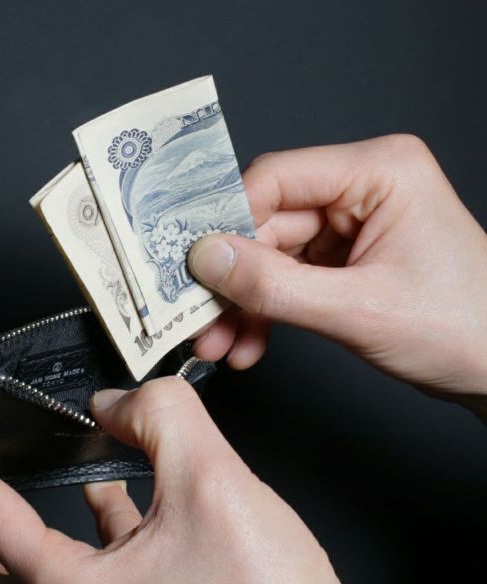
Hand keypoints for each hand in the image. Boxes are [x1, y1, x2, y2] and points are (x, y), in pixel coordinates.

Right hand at [188, 135, 486, 415]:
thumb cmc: (463, 326)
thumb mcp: (357, 309)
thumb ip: (274, 285)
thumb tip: (206, 258)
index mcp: (378, 171)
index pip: (273, 180)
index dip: (226, 224)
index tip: (191, 266)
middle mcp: (361, 190)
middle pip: (265, 224)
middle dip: (232, 280)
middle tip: (200, 319)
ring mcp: (351, 226)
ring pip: (269, 258)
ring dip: (243, 304)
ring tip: (222, 342)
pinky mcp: (344, 260)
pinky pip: (287, 280)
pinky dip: (266, 312)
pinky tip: (250, 343)